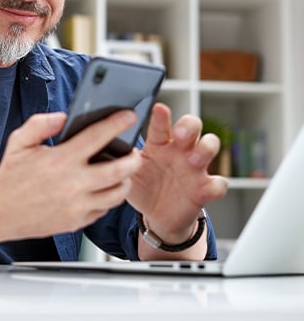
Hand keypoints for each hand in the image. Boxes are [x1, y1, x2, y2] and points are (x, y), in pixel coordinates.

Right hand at [0, 110, 141, 240]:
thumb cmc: (9, 176)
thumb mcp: (19, 142)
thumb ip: (41, 124)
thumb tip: (64, 117)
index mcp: (60, 160)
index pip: (97, 137)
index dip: (116, 124)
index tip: (128, 116)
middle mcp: (72, 184)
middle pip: (120, 170)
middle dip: (133, 158)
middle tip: (134, 152)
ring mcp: (76, 206)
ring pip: (117, 193)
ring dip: (125, 180)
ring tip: (122, 172)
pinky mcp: (76, 222)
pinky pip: (103, 209)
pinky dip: (108, 198)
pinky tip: (103, 189)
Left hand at [128, 102, 228, 242]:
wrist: (156, 215)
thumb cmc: (142, 186)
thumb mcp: (128, 173)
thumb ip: (121, 159)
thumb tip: (104, 145)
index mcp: (158, 144)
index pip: (160, 125)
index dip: (161, 116)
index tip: (159, 108)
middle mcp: (179, 150)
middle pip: (192, 126)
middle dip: (189, 125)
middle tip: (179, 133)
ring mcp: (195, 168)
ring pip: (209, 146)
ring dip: (205, 149)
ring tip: (194, 159)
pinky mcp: (204, 188)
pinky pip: (219, 183)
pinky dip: (216, 185)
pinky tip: (207, 188)